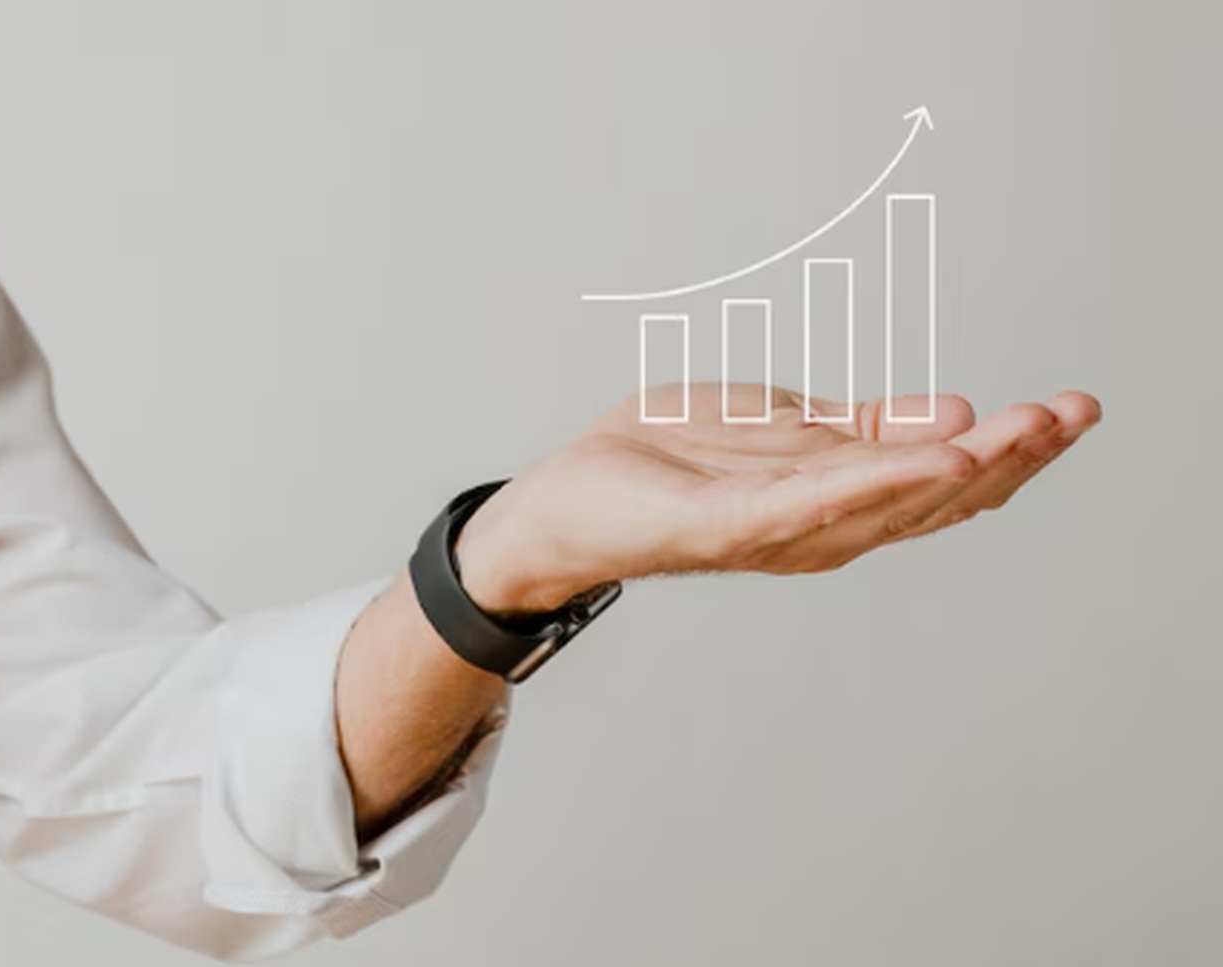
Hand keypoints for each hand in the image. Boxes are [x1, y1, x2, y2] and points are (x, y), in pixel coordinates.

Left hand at [456, 383, 1100, 613]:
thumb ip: (861, 428)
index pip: (939, 479)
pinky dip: (871, 482)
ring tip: (1024, 429)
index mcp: (835, 499)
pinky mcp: (724, 525)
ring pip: (885, 502)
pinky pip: (807, 505)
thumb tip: (954, 411)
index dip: (1009, 451)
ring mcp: (775, 531)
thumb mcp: (781, 427)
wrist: (568, 498)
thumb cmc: (669, 463)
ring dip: (960, 466)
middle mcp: (819, 528)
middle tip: (1073, 413)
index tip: (1071, 410)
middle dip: (1007, 456)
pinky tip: (926, 458)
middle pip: (930, 497)